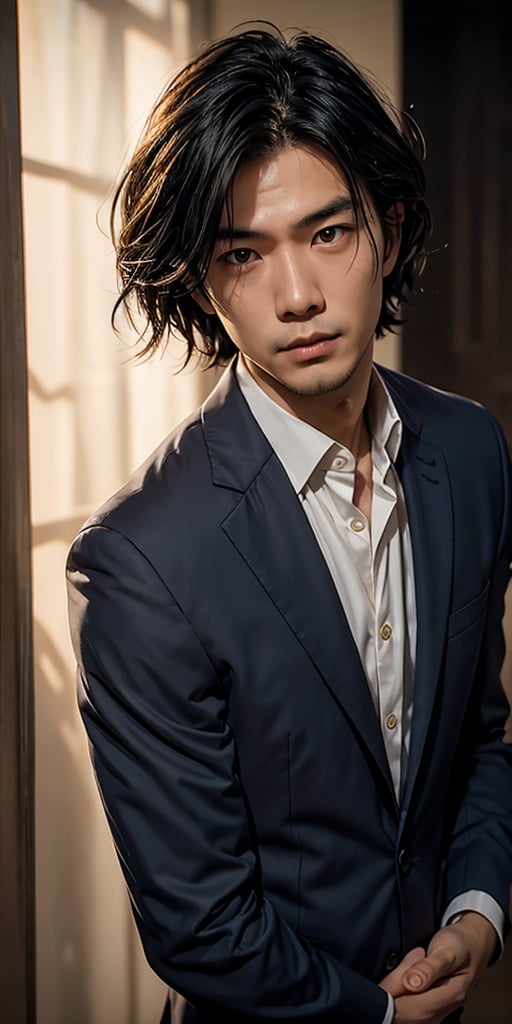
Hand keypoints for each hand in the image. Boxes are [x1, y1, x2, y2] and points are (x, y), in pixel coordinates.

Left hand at [379, 912, 496, 1021]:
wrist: (474, 942)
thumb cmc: (461, 943)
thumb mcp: (447, 949)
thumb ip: (429, 967)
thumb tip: (411, 984)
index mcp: (452, 994)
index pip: (416, 1009)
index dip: (393, 1002)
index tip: (379, 989)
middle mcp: (446, 1007)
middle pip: (409, 1013)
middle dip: (394, 993)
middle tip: (397, 968)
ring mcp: (439, 1009)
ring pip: (409, 1012)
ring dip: (398, 991)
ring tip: (409, 964)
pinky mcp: (432, 1006)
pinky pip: (411, 1008)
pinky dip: (402, 992)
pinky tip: (407, 976)